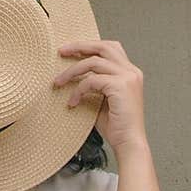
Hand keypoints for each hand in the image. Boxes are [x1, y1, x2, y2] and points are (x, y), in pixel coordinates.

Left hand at [53, 39, 146, 154]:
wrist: (129, 143)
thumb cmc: (116, 126)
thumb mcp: (102, 100)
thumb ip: (93, 85)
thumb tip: (71, 77)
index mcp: (130, 72)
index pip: (109, 48)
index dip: (89, 46)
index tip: (70, 51)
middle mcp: (131, 71)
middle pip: (103, 46)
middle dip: (80, 46)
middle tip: (61, 51)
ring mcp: (128, 77)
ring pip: (93, 62)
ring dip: (72, 71)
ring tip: (58, 82)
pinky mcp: (121, 86)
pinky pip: (92, 80)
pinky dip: (78, 90)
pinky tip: (72, 102)